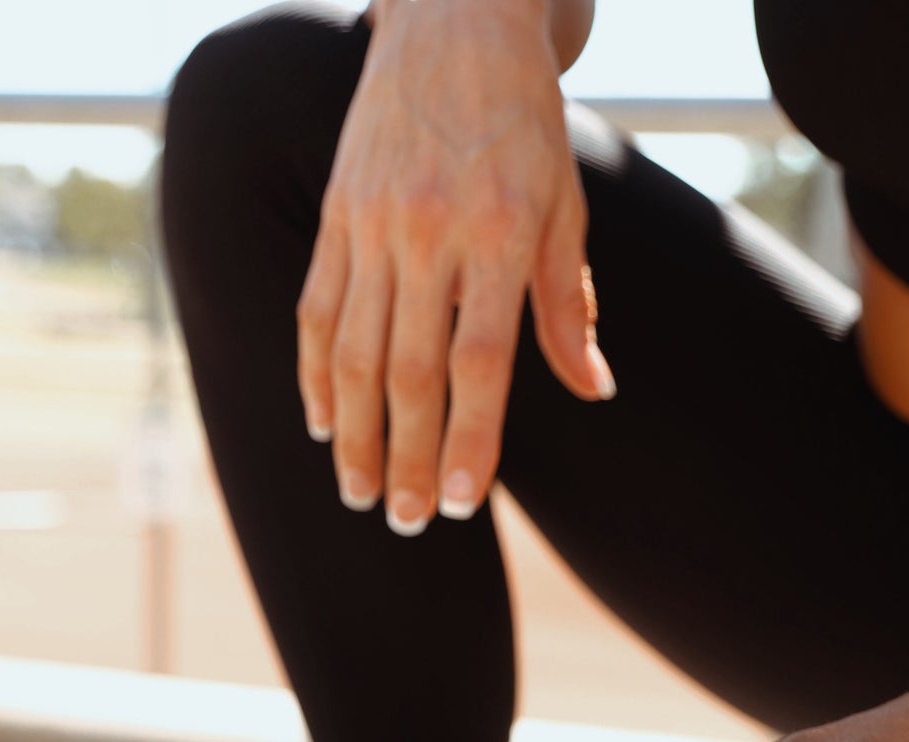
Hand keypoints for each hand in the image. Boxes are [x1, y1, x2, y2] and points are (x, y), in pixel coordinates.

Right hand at [297, 0, 612, 533]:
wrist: (454, 19)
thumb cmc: (521, 123)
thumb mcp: (565, 203)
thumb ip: (568, 304)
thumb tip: (593, 389)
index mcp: (500, 235)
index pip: (479, 364)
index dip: (470, 441)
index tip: (464, 505)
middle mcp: (430, 233)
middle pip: (410, 373)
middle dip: (408, 459)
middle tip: (408, 524)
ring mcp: (374, 225)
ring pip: (353, 353)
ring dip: (355, 436)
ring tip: (358, 494)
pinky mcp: (336, 216)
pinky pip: (316, 309)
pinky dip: (315, 375)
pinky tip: (322, 426)